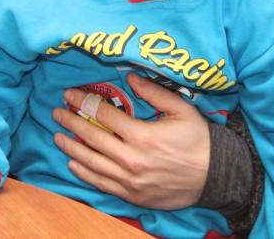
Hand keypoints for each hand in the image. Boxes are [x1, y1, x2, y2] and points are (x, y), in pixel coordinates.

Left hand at [52, 74, 209, 209]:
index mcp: (142, 135)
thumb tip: (130, 77)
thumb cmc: (199, 140)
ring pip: (92, 163)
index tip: (70, 95)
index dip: (84, 102)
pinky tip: (73, 164)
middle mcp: (132, 159)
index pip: (104, 115)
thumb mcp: (181, 109)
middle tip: (56, 113)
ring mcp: (130, 181)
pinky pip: (102, 184)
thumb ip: (153, 92)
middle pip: (92, 138)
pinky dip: (85, 174)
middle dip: (71, 122)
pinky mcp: (132, 196)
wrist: (217, 177)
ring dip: (72, 148)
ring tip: (58, 136)